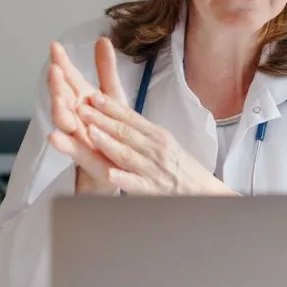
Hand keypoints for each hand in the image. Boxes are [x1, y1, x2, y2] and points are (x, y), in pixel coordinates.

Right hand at [46, 38, 125, 193]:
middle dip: (57, 84)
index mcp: (81, 98)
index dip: (62, 62)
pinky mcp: (81, 155)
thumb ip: (105, 69)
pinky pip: (70, 148)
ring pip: (63, 120)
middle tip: (55, 70)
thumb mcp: (112, 95)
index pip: (69, 77)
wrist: (117, 165)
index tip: (55, 46)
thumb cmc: (111, 128)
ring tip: (57, 98)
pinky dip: (61, 143)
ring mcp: (75, 135)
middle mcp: (75, 114)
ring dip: (58, 109)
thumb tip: (102, 38)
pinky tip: (53, 137)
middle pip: (62, 96)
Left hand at [76, 88, 237, 195]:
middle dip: (102, 120)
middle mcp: (155, 149)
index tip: (93, 96)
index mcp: (156, 135)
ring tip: (91, 133)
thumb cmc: (180, 166)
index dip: (111, 106)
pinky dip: (124, 179)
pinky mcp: (155, 190)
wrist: (204, 190)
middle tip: (82, 109)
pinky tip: (111, 175)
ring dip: (109, 143)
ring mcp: (154, 169)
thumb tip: (117, 114)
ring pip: (128, 154)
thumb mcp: (163, 142)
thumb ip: (141, 131)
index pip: (130, 117)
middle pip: (125, 132)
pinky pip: (137, 184)